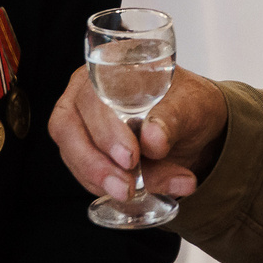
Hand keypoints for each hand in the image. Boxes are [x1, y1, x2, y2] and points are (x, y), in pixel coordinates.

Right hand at [49, 64, 227, 200]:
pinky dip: (107, 189)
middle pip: (69, 128)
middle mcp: (85, 93)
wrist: (193, 128)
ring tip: (134, 193)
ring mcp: (79, 124)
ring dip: (101, 180)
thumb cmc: (188, 104)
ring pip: (72, 155)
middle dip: (97, 163)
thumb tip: (153, 140)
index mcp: (108, 69)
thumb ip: (174, 119)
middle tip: (127, 187)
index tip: (131, 156)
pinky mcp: (82, 154)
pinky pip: (83, 174)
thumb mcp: (193, 105)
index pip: (92, 95)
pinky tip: (136, 192)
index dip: (105, 128)